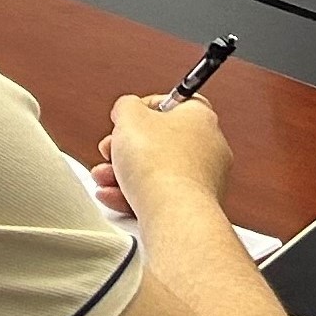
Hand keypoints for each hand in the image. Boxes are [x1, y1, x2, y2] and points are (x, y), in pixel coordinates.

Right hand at [90, 89, 234, 218]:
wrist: (173, 212)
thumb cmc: (160, 165)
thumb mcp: (129, 116)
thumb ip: (127, 105)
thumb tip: (128, 109)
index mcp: (201, 117)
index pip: (173, 103)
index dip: (144, 109)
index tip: (126, 118)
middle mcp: (209, 147)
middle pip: (160, 140)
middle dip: (126, 148)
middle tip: (111, 151)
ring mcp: (204, 179)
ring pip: (157, 170)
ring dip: (125, 173)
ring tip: (106, 177)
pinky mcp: (194, 205)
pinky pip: (161, 194)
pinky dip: (136, 194)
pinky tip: (115, 195)